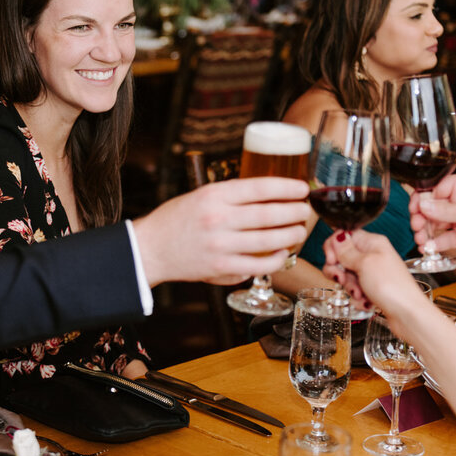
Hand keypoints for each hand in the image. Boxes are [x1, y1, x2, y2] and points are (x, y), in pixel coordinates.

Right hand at [133, 177, 309, 285]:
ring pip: (268, 240)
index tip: (302, 188)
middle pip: (269, 215)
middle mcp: (218, 219)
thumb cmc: (176, 220)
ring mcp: (220, 245)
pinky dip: (276, 259)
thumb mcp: (200, 196)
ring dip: (290, 235)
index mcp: (213, 196)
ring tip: (298, 230)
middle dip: (294, 212)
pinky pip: (258, 265)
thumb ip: (231, 196)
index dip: (286, 188)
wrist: (150, 249)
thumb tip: (269, 196)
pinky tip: (282, 253)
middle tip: (305, 210)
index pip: (259, 188)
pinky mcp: (221, 268)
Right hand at [321, 230, 424, 318]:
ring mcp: (372, 273)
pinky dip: (357, 298)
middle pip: (341, 258)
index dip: (333, 248)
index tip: (331, 260)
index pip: (343, 236)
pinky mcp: (372, 288)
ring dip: (349, 287)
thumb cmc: (393, 287)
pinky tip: (366, 301)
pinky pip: (354, 290)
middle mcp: (372, 255)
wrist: (407, 314)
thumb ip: (346, 251)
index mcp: (372, 243)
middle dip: (339, 271)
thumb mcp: (365, 263)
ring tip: (360, 293)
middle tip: (343, 278)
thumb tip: (337, 237)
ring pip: (346, 276)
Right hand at [408, 173, 455, 267]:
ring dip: (426, 233)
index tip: (415, 210)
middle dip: (422, 218)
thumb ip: (447, 210)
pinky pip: (444, 239)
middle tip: (417, 227)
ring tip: (422, 241)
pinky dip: (435, 244)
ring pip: (436, 224)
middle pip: (433, 208)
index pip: (436, 189)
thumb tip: (423, 205)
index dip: (423, 199)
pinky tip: (430, 248)